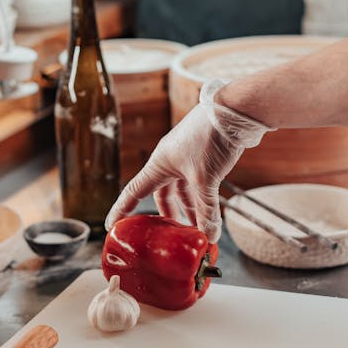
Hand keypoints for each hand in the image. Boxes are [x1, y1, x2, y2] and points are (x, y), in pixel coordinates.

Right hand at [105, 79, 272, 241]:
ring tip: (199, 228)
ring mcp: (186, 157)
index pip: (133, 192)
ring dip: (189, 209)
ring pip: (182, 190)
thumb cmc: (211, 138)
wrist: (235, 110)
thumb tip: (209, 236)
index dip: (121, 210)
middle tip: (172, 235)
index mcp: (159, 164)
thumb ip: (207, 210)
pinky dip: (202, 199)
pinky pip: (197, 183)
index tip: (112, 226)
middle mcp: (169, 160)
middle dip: (167, 215)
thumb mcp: (206, 179)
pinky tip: (211, 212)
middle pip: (162, 194)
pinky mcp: (203, 155)